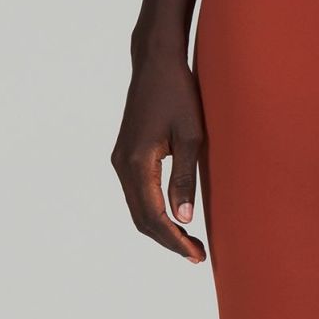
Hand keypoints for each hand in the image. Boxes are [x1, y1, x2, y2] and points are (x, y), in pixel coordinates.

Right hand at [110, 48, 206, 262]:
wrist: (156, 62)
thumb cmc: (179, 94)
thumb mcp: (192, 137)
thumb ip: (185, 179)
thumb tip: (183, 218)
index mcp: (137, 162)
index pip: (154, 216)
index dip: (175, 240)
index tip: (196, 255)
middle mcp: (122, 164)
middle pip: (142, 219)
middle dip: (168, 240)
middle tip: (197, 255)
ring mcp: (120, 160)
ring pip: (138, 209)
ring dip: (161, 229)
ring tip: (190, 243)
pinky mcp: (126, 155)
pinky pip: (137, 195)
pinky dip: (154, 212)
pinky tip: (175, 219)